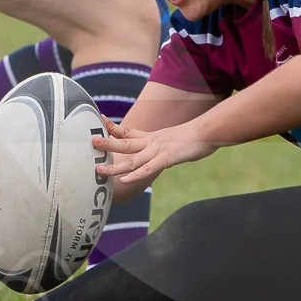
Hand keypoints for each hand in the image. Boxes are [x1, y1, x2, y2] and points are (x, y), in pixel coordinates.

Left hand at [93, 118, 215, 187]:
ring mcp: (159, 151)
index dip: (113, 128)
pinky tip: (124, 180)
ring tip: (98, 169)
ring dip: (115, 165)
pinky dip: (136, 175)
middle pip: (125, 144)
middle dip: (107, 144)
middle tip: (91, 142)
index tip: (100, 121)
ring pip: (132, 159)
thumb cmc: (196, 137)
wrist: (209, 131)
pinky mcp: (167, 159)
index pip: (129, 132)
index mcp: (153, 137)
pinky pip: (148, 168)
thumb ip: (165, 145)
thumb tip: (163, 150)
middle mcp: (152, 143)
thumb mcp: (176, 140)